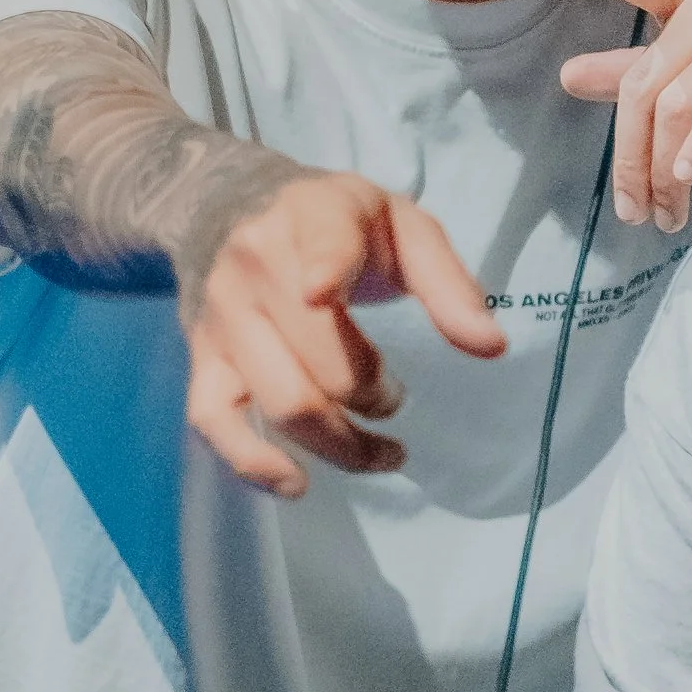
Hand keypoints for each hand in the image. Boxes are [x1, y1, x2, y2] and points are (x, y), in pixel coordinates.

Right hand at [175, 168, 504, 496]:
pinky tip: (295, 484)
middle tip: (397, 400)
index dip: (321, 266)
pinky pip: (212, 418)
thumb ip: (447, 282)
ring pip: (278, 399)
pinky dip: (252, 462)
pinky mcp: (200, 355)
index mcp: (315, 215)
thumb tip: (491, 348)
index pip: (319, 242)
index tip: (321, 291)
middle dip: (373, 397)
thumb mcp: (399, 225)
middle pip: (317, 355)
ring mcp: (222, 315)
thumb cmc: (332, 223)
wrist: (226, 208)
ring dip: (339, 445)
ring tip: (381, 453)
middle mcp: (257, 264)